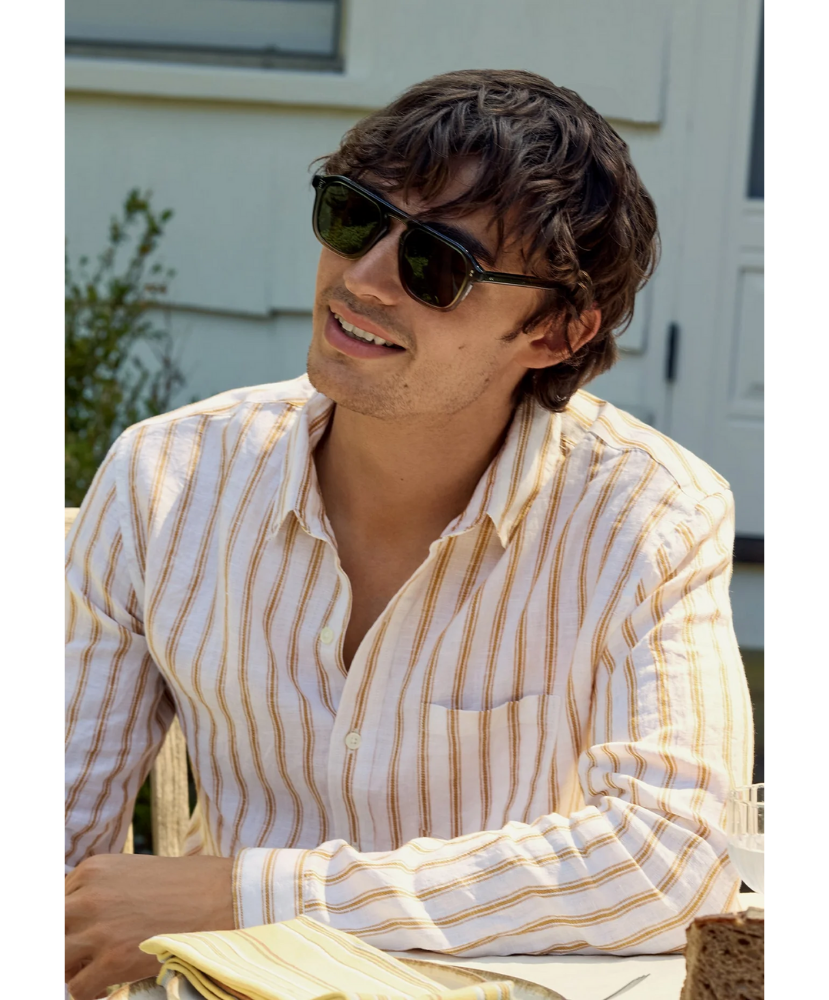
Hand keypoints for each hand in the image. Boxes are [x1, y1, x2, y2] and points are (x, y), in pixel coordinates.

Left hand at [64, 853, 233, 999]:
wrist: (225, 897)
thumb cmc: (187, 885)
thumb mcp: (134, 874)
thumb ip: (101, 892)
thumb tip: (82, 924)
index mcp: (93, 870)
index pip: (56, 903)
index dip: (68, 926)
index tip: (80, 936)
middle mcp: (88, 896)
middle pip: (55, 929)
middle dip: (67, 946)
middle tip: (85, 956)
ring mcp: (98, 929)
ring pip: (59, 961)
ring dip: (73, 970)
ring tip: (97, 970)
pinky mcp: (113, 960)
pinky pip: (77, 989)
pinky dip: (89, 990)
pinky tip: (109, 983)